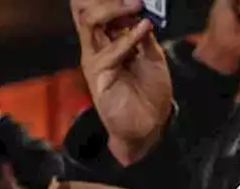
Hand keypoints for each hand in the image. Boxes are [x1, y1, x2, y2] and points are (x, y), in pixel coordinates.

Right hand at [71, 0, 172, 165]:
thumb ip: (146, 37)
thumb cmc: (150, 93)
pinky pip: (108, 51)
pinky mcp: (97, 74)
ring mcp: (95, 58)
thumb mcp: (154, 58)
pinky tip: (144, 29)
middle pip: (85, 9)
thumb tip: (144, 13)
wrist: (150, 125)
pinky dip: (128, 38)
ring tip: (136, 5)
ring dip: (112, 9)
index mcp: (110, 39)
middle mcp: (97, 45)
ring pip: (89, 22)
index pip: (97, 7)